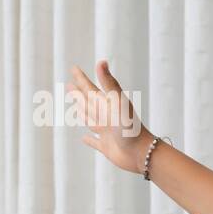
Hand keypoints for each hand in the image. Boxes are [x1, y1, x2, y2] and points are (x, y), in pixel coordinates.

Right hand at [67, 60, 154, 174]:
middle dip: (79, 93)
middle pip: (89, 102)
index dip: (81, 78)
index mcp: (108, 105)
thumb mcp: (118, 102)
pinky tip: (84, 138)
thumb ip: (109, 83)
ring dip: (82, 112)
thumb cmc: (131, 127)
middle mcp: (106, 117)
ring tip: (77, 106)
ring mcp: (106, 131)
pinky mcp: (107, 146)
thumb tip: (101, 61)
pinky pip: (95, 142)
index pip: (90, 88)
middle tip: (69, 85)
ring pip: (90, 119)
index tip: (73, 68)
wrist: (143, 153)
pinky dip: (89, 140)